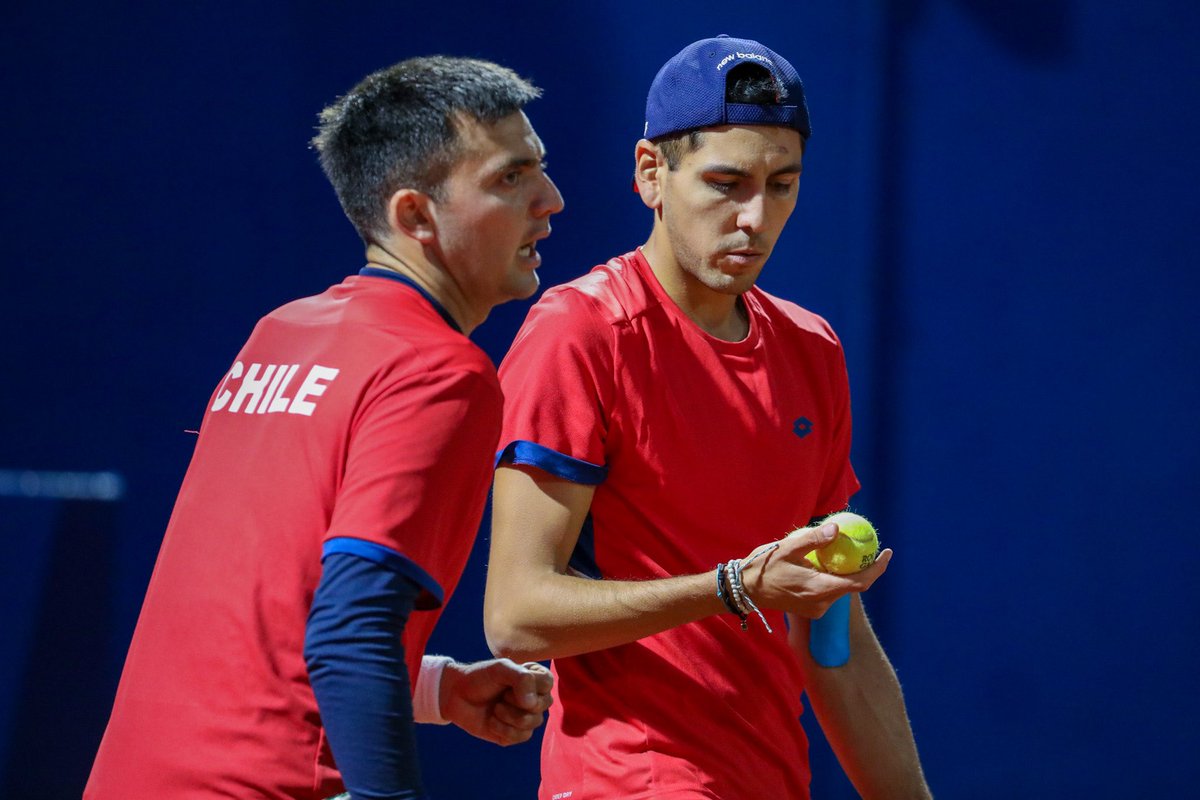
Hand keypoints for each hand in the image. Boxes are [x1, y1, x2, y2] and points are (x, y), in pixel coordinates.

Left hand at [438, 658, 553, 745]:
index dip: (529, 686)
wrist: (456, 696)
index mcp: (534, 679)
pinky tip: (491, 721)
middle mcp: (534, 698)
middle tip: (501, 696)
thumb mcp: (501, 669)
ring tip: (495, 708)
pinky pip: (520, 737)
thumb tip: (532, 704)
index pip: (548, 683)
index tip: (510, 682)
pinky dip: (502, 729)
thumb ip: (522, 679)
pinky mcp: (514, 734)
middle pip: (542, 706)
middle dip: (516, 702)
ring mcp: (525, 717)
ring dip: (508, 716)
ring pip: (532, 723)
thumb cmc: (480, 678)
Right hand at [738, 523, 892, 617]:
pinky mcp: (811, 609)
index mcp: (819, 589)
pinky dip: (834, 577)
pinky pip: (830, 592)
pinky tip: (829, 563)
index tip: (886, 552)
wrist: (745, 591)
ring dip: (847, 572)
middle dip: (863, 567)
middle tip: (867, 546)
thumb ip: (813, 539)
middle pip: (853, 586)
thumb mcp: (787, 548)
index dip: (876, 569)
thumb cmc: (763, 568)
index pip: (859, 582)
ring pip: (841, 589)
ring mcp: (816, 608)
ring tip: (847, 551)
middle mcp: (821, 603)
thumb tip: (836, 528)